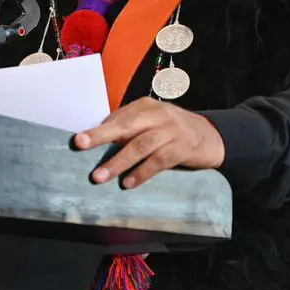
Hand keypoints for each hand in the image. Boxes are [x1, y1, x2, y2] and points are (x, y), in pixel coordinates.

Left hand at [74, 99, 225, 189]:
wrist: (211, 137)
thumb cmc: (172, 131)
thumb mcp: (152, 123)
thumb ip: (129, 128)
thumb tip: (98, 140)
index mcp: (146, 106)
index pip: (118, 117)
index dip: (98, 128)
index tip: (78, 139)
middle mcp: (158, 114)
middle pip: (126, 125)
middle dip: (102, 136)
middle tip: (81, 145)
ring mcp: (172, 130)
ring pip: (140, 145)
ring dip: (118, 162)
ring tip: (100, 177)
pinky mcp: (183, 148)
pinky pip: (158, 161)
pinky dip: (142, 173)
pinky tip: (128, 183)